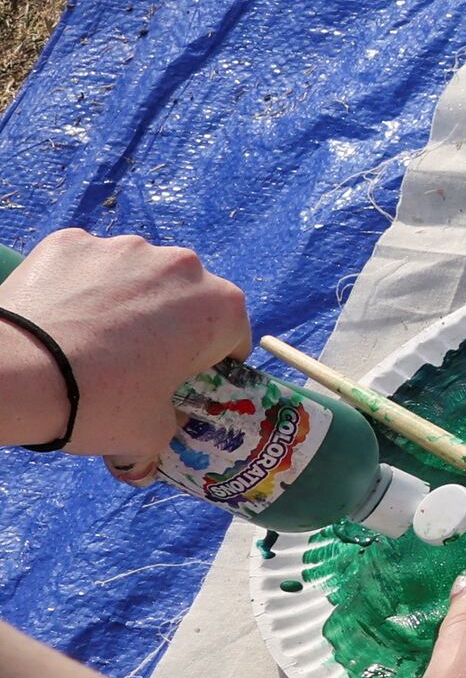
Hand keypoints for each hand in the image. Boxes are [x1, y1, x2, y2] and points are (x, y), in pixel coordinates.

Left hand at [0, 231, 249, 460]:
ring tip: (86, 339)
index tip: (181, 382)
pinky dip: (78, 286)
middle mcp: (181, 265)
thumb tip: (157, 430)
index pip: (231, 338)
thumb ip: (169, 425)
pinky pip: (85, 265)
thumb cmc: (98, 402)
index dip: (209, 364)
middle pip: (184, 299)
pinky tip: (57, 319)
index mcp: (219, 307)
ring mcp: (122, 246)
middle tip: (131, 363)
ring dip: (122, 301)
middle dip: (166, 326)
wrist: (13, 374)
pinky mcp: (71, 241)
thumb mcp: (150, 435)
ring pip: (134, 276)